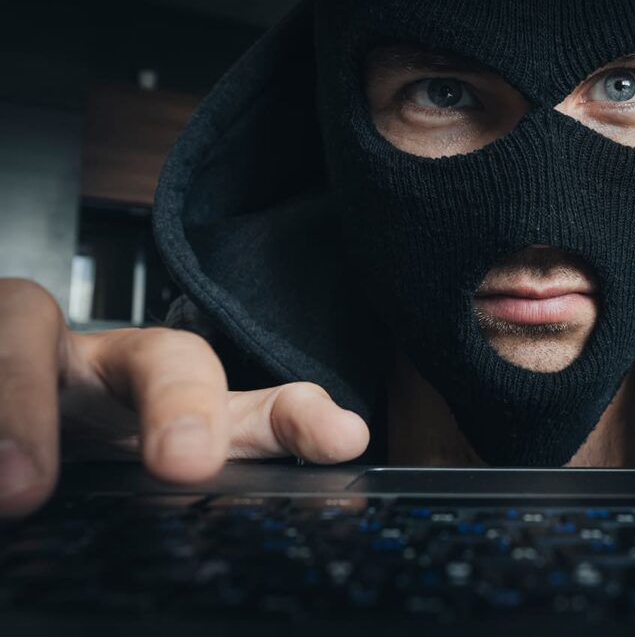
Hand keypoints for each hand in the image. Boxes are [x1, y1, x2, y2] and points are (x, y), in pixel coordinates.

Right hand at [0, 278, 369, 517]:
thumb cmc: (69, 451)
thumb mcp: (129, 490)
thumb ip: (182, 508)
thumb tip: (210, 559)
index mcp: (178, 416)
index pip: (252, 407)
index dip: (299, 417)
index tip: (345, 440)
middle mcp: (118, 372)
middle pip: (168, 358)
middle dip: (183, 402)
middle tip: (184, 463)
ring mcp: (44, 354)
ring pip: (35, 332)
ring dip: (26, 407)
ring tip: (19, 489)